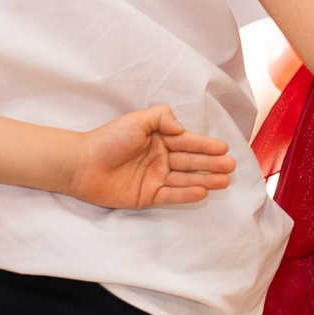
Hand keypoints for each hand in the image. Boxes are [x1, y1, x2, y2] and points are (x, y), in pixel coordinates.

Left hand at [66, 106, 236, 209]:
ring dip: (205, 179)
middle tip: (230, 166)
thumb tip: (183, 129)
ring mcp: (155, 178)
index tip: (224, 148)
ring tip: (224, 181)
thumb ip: (162, 118)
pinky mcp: (148, 196)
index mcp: (159, 139)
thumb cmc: (108, 139)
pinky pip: (171, 195)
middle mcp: (160, 158)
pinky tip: (202, 191)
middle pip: (190, 161)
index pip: (187, 142)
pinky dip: (187, 193)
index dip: (206, 146)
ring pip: (185, 179)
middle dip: (211, 164)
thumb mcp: (137, 120)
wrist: (82, 164)